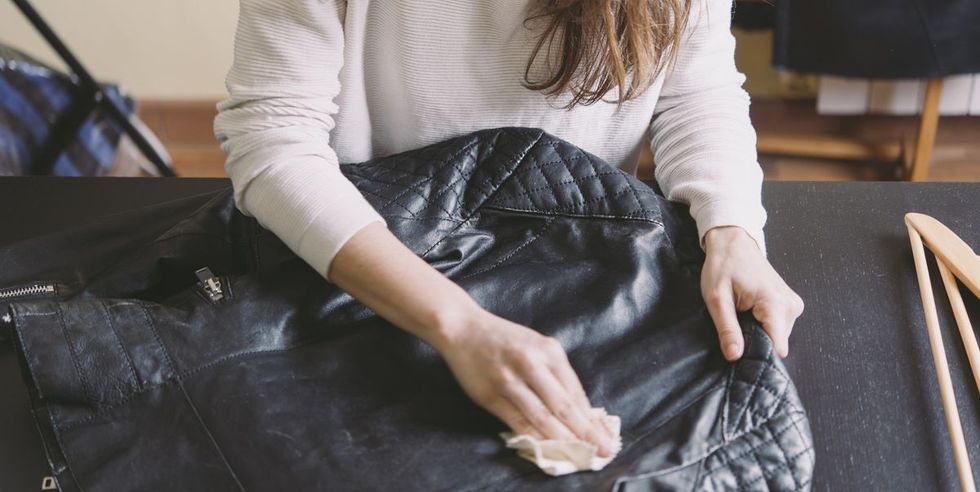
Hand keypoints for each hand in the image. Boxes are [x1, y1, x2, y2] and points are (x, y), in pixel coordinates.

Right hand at [431, 307, 617, 456]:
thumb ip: (556, 374)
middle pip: (563, 406)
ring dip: (562, 439)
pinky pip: (516, 421)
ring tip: (578, 455)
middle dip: (585, 433)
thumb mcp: (537, 346)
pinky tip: (546, 448)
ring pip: (541, 417)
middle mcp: (531, 364)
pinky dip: (533, 437)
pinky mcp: (490, 395)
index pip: (575, 392)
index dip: (591, 419)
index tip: (605, 436)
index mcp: (549, 351)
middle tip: (602, 451)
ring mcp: (509, 380)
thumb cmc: (506, 339)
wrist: (464, 328)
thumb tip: (578, 411)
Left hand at [701, 226, 803, 360]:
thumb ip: (727, 329)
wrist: (733, 243)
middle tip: (735, 328)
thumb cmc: (724, 266)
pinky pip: (777, 327)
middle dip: (755, 342)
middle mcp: (791, 306)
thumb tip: (734, 356)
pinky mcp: (789, 305)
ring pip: (777, 337)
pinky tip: (749, 315)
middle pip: (776, 343)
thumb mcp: (717, 299)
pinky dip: (762, 326)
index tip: (741, 355)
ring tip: (741, 317)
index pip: (777, 347)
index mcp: (776, 304)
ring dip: (758, 333)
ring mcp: (793, 305)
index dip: (758, 355)